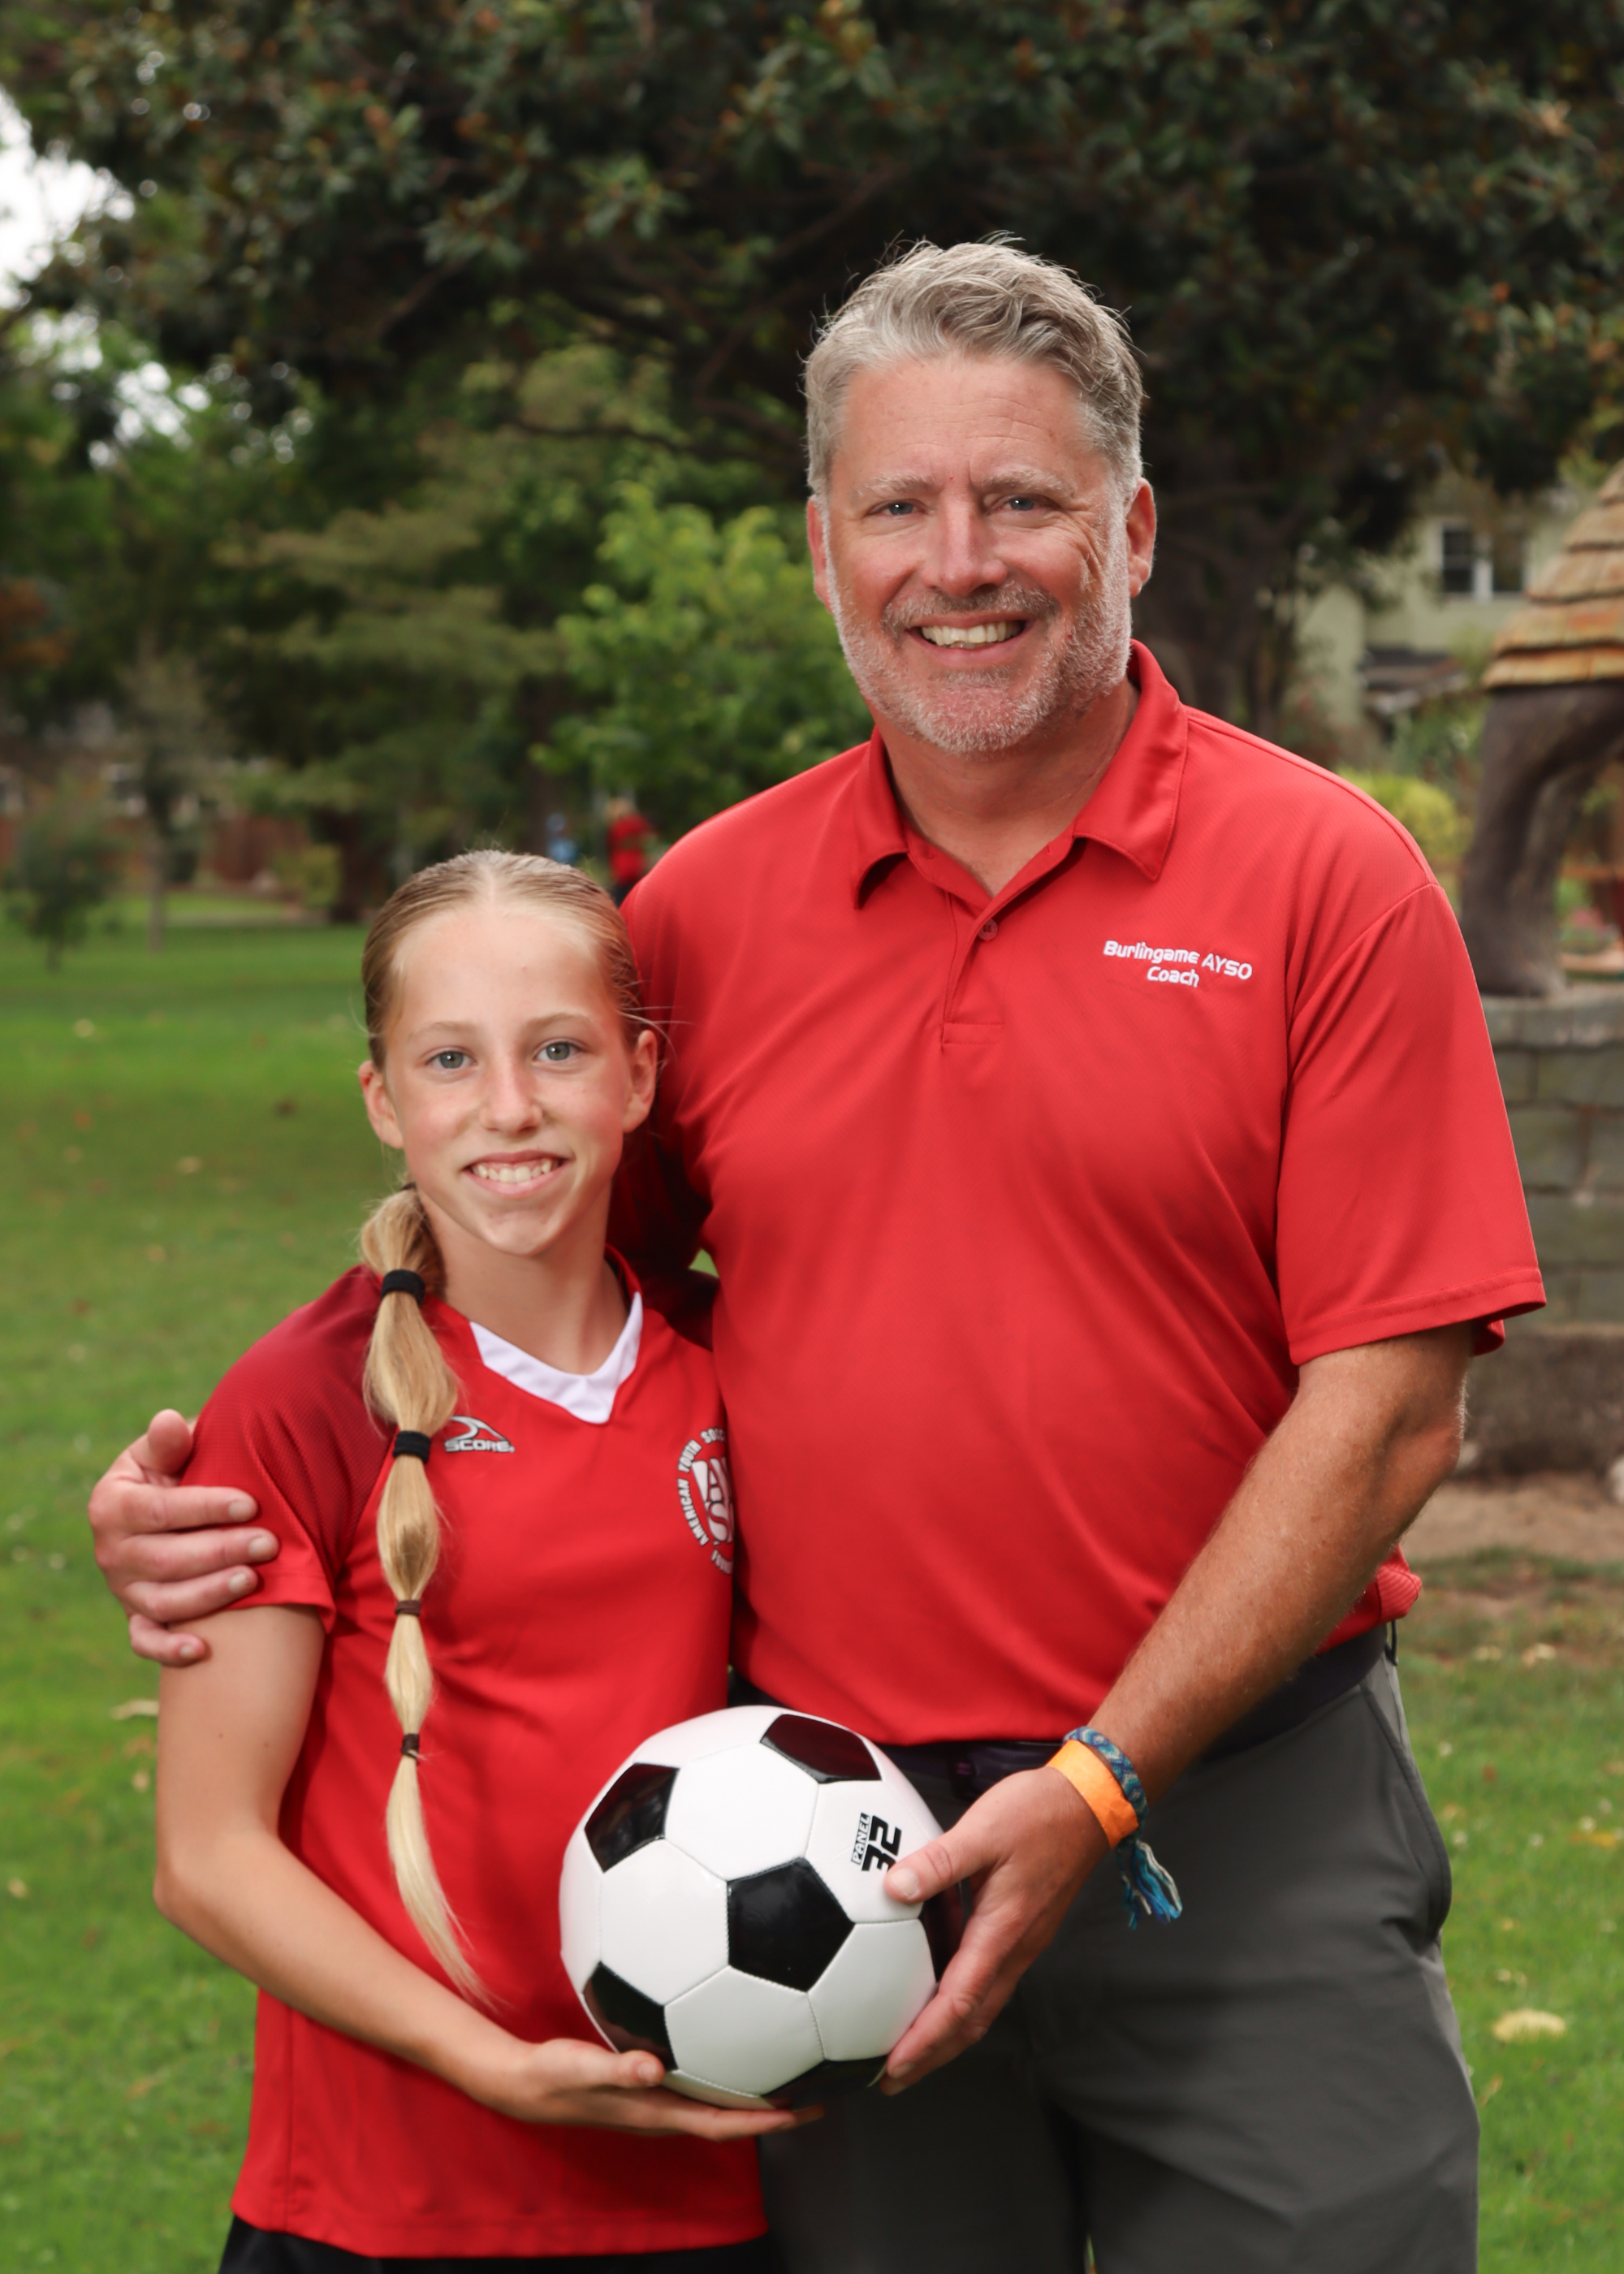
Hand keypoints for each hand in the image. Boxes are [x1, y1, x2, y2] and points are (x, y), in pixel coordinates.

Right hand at [88, 1410, 277, 1666]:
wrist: (169, 1511)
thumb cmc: (177, 1471)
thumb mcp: (167, 1451)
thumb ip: (169, 1441)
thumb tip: (169, 1421)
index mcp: (112, 1504)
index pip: (159, 1510)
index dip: (205, 1507)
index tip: (251, 1503)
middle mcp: (110, 1552)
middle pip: (165, 1560)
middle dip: (220, 1551)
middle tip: (269, 1542)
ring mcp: (122, 1589)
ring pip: (162, 1602)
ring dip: (209, 1595)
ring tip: (253, 1579)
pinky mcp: (136, 1616)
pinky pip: (146, 1641)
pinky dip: (168, 1651)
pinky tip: (202, 1650)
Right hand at [465, 2034, 817, 2140]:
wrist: (526, 2081)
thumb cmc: (553, 2076)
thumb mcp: (581, 2068)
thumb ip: (617, 2068)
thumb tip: (654, 2068)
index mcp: (658, 2112)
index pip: (723, 2124)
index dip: (765, 2121)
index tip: (806, 2109)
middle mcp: (665, 2109)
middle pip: (731, 2115)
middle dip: (776, 2107)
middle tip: (819, 2084)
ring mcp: (657, 2097)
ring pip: (717, 2097)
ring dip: (753, 2087)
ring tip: (790, 2061)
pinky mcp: (648, 2079)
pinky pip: (697, 2075)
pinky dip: (722, 2063)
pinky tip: (731, 2033)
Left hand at [881, 1766, 1105, 2091]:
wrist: (1089, 1804)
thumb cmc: (1039, 1814)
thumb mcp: (981, 1830)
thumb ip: (937, 1862)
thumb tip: (893, 1888)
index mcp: (1001, 1932)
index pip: (958, 2003)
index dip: (924, 2040)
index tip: (893, 2067)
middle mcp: (1014, 1948)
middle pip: (971, 2020)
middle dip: (932, 2054)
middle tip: (892, 2077)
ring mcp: (1021, 1942)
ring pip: (981, 2003)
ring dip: (945, 2031)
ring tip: (907, 2044)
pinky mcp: (1021, 1929)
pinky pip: (987, 1976)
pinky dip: (957, 1995)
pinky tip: (932, 1979)